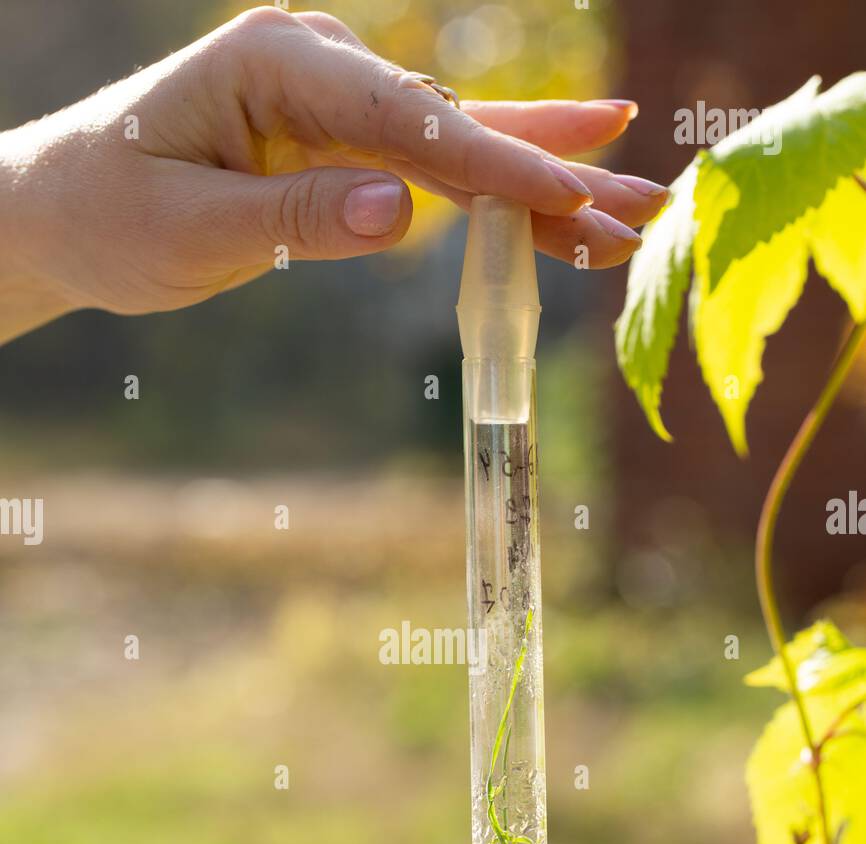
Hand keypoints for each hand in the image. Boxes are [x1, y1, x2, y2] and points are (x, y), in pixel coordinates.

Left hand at [0, 7, 666, 342]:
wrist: (62, 209)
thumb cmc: (109, 213)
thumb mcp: (191, 230)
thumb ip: (296, 220)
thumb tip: (403, 212)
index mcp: (277, 64)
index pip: (408, 120)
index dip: (495, 166)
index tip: (571, 199)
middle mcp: (319, 67)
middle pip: (456, 125)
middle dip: (553, 170)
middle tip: (648, 202)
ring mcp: (337, 102)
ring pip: (460, 148)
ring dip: (545, 184)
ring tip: (631, 214)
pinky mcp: (343, 142)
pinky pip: (432, 171)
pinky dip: (495, 195)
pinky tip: (559, 202)